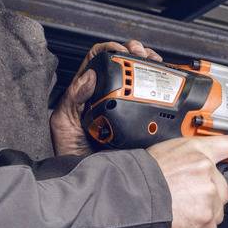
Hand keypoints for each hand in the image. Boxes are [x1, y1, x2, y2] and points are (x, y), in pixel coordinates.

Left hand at [50, 39, 162, 156]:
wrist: (90, 178)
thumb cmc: (71, 153)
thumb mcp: (63, 123)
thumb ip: (72, 98)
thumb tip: (89, 76)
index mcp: (86, 92)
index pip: (98, 59)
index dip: (111, 49)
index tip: (122, 50)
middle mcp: (106, 96)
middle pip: (123, 63)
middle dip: (136, 52)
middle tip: (143, 55)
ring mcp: (124, 107)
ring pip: (139, 76)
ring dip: (150, 64)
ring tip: (156, 63)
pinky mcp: (138, 120)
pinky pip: (151, 99)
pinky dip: (160, 86)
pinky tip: (165, 83)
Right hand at [147, 135, 227, 227]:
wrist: (133, 194)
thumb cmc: (142, 175)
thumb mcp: (166, 153)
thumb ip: (186, 160)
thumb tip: (190, 169)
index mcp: (198, 150)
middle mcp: (207, 170)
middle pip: (223, 190)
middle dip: (209, 198)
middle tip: (186, 200)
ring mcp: (209, 194)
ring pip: (216, 211)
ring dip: (203, 215)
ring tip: (180, 212)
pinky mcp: (206, 216)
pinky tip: (184, 226)